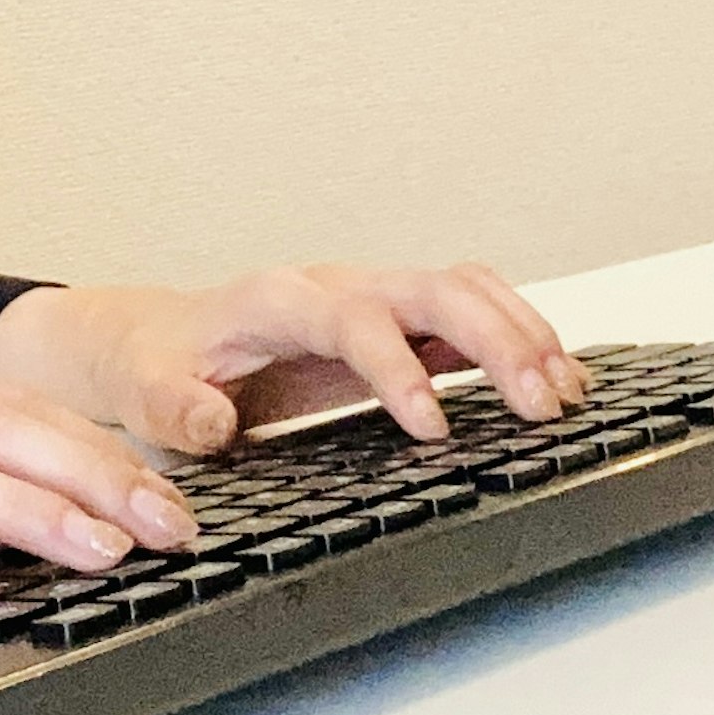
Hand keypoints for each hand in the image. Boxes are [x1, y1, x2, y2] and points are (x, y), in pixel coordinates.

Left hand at [0, 261, 585, 455]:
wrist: (156, 338)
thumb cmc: (159, 366)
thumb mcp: (146, 394)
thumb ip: (177, 412)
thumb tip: (218, 424)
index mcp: (279, 302)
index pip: (355, 320)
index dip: (399, 368)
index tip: (432, 427)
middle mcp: (337, 287)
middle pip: (432, 288)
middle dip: (495, 340)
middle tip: (542, 405)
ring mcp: (372, 297)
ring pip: (464, 289)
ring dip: (521, 334)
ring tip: (567, 394)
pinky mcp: (394, 320)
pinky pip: (468, 311)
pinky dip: (516, 338)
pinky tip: (554, 382)